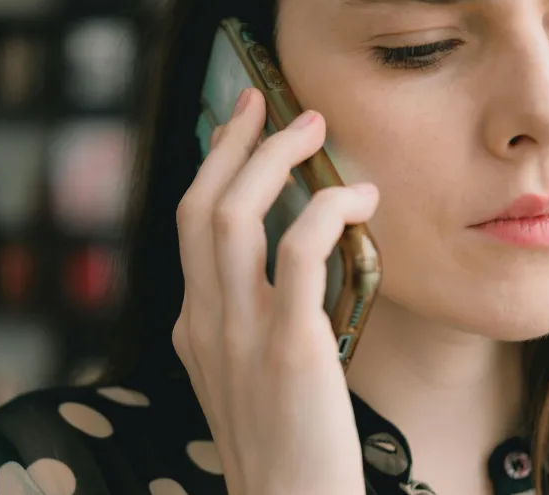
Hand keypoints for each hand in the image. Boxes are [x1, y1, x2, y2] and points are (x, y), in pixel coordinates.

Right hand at [173, 88, 377, 494]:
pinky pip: (299, 251)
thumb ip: (252, 323)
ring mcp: (240, 333)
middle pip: (200, 205)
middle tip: (266, 101)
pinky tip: (358, 199)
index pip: (190, 226)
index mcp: (195, 327)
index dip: (213, 168)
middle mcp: (205, 322)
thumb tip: (287, 271)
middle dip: (232, 142)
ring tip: (313, 126)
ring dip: (272, 157)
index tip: (237, 129)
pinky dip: (326, 209)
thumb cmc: (287, 448)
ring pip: (234, 214)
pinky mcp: (290, 348)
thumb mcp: (249, 380)